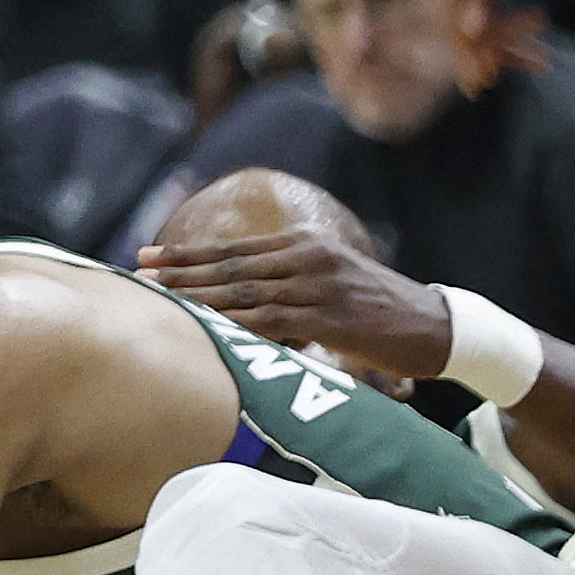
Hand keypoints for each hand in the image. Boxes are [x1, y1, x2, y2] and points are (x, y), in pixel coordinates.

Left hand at [137, 224, 453, 374]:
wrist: (438, 326)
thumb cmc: (380, 311)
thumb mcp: (331, 284)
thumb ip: (290, 284)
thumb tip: (244, 299)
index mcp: (305, 243)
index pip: (234, 249)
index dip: (188, 254)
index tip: (148, 256)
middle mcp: (308, 257)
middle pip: (231, 267)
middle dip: (180, 272)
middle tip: (136, 273)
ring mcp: (319, 287)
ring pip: (245, 293)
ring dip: (198, 299)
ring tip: (158, 301)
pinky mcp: (332, 318)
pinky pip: (273, 321)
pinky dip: (235, 325)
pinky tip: (205, 330)